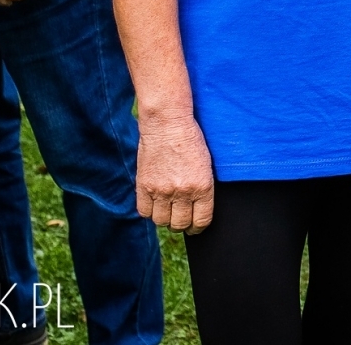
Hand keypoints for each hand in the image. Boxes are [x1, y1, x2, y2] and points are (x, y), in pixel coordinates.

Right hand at [136, 112, 214, 232]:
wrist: (168, 123)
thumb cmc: (191, 140)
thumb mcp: (205, 165)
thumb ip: (201, 189)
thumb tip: (196, 211)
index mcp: (202, 187)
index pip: (201, 221)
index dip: (198, 227)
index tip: (195, 226)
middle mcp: (182, 192)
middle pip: (179, 224)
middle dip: (181, 224)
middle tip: (180, 218)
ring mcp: (161, 190)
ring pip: (161, 221)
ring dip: (164, 218)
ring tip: (167, 210)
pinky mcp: (144, 186)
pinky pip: (144, 211)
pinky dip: (149, 210)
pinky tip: (154, 202)